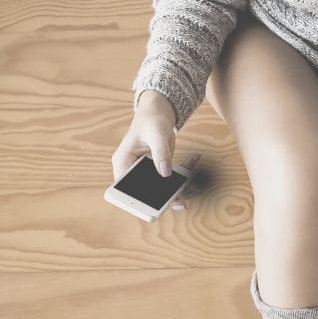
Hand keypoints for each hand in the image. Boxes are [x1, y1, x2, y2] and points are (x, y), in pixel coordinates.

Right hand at [111, 91, 201, 212]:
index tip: (154, 207)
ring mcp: (147, 173)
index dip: (137, 203)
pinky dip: (186, 173)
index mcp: (123, 164)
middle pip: (146, 195)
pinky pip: (173, 180)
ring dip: (180, 187)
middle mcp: (133, 172)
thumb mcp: (156, 133)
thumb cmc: (151, 118)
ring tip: (193, 176)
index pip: (125, 190)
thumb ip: (160, 152)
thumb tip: (165, 173)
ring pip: (162, 191)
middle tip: (184, 196)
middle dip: (167, 197)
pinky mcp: (160, 172)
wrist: (158, 111)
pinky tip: (194, 158)